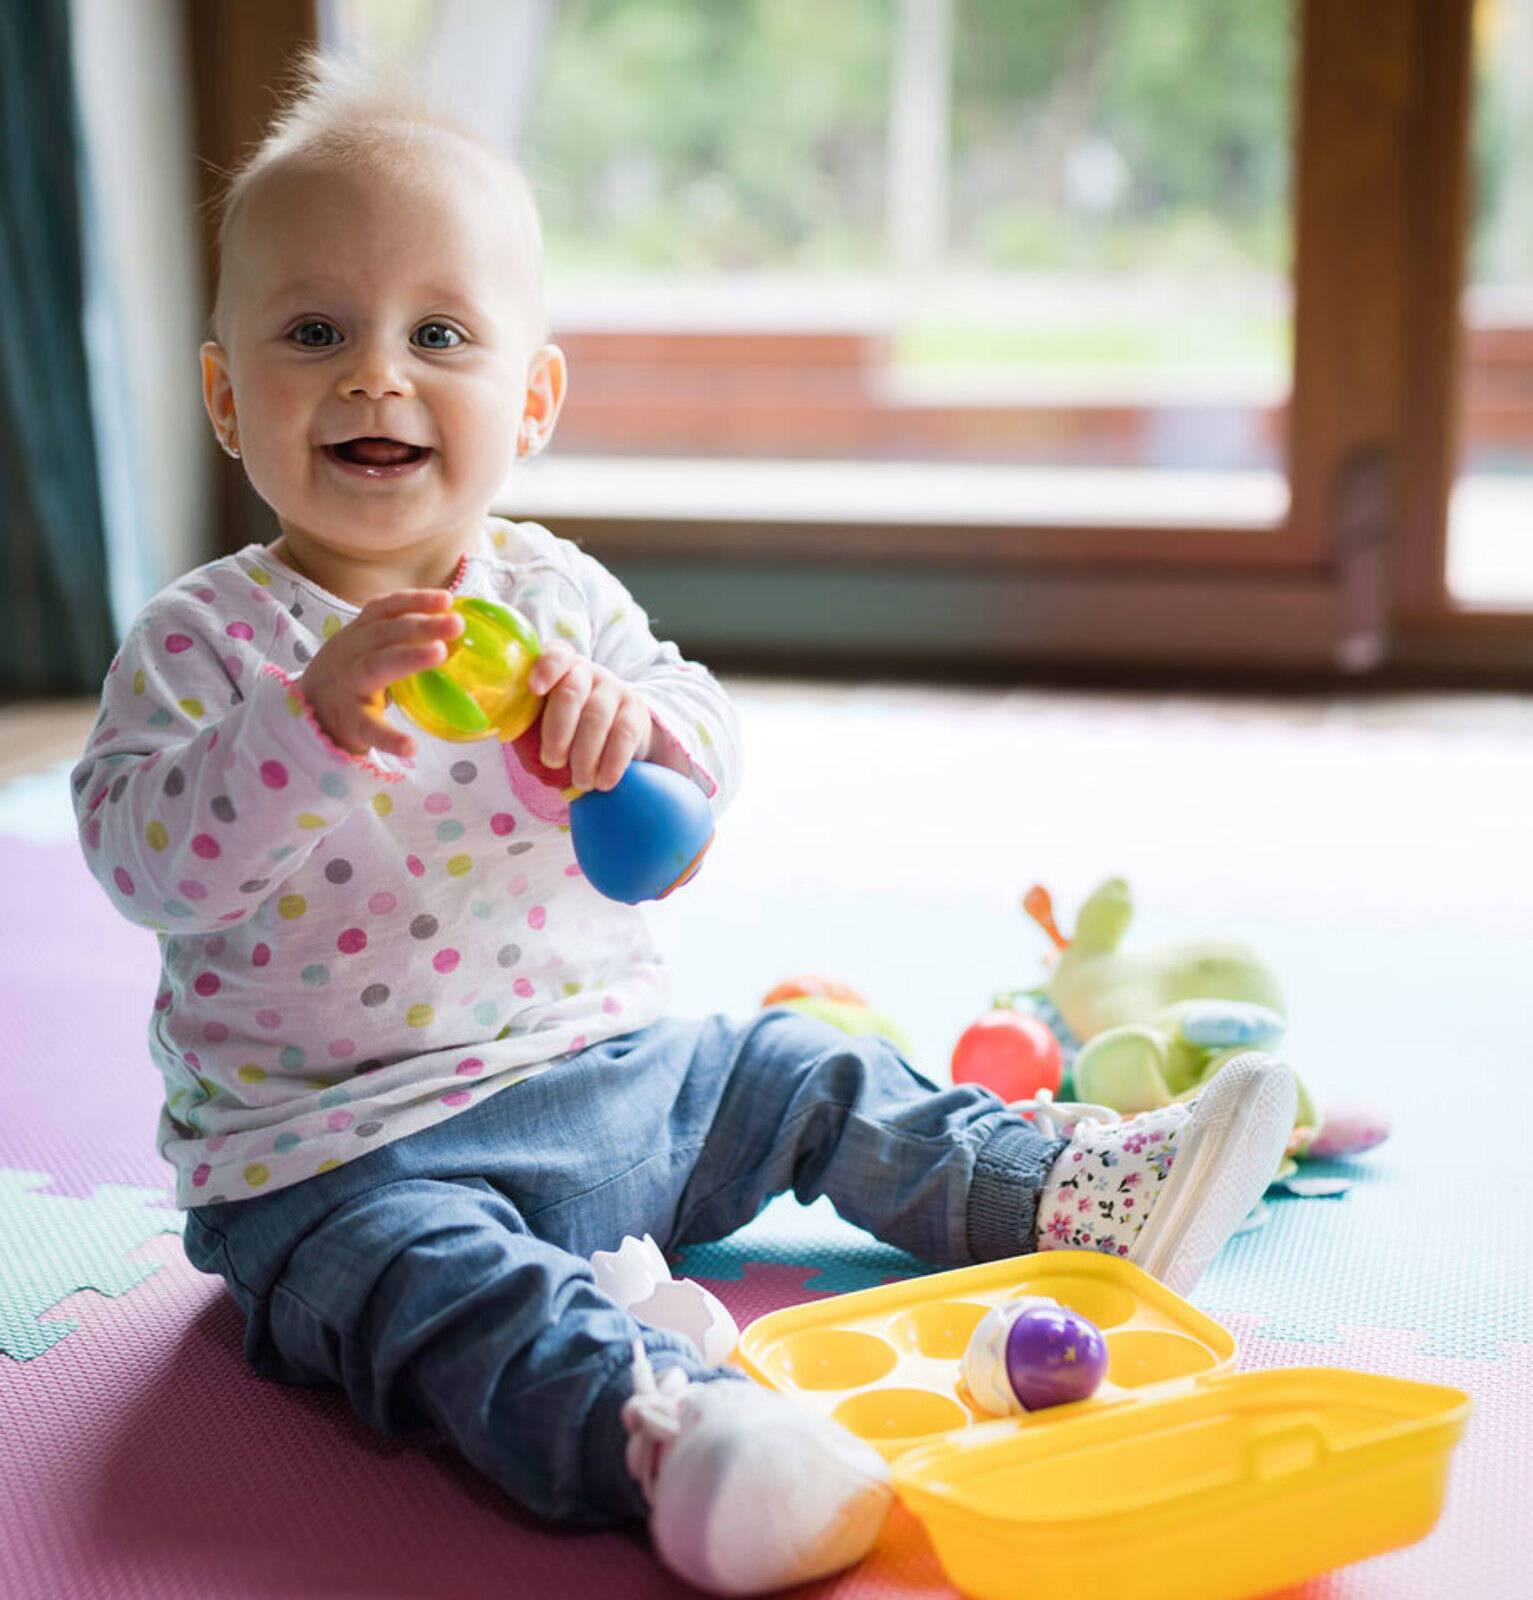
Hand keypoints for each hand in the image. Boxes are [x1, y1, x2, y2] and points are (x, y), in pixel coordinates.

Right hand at [299, 589, 463, 758]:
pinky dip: (390, 737)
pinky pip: (369, 728)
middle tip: (457, 623)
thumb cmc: (349, 677)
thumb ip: (399, 640)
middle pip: (384, 633)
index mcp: (358, 634)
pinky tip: (412, 746)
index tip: (447, 599)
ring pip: (375, 667)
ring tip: (440, 653)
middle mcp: (350, 654)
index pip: (384, 610)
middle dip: (420, 625)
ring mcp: (348, 687)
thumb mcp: (366, 650)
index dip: (414, 601)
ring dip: (409, 658)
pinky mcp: (349, 721)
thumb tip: (454, 632)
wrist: (306, 715)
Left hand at [527, 639, 654, 790]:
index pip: (555, 655)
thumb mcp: (542, 719)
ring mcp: (615, 689)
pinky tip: (602, 782)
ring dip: (584, 755)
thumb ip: (524, 719)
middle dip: (558, 731)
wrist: (616, 734)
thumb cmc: (567, 728)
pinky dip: (611, 763)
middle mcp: (588, 672)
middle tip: (552, 762)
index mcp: (559, 668)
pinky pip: (623, 735)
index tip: (534, 690)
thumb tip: (495, 730)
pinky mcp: (636, 711)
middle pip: (572, 692)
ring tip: (579, 781)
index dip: (545, 669)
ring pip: (597, 717)